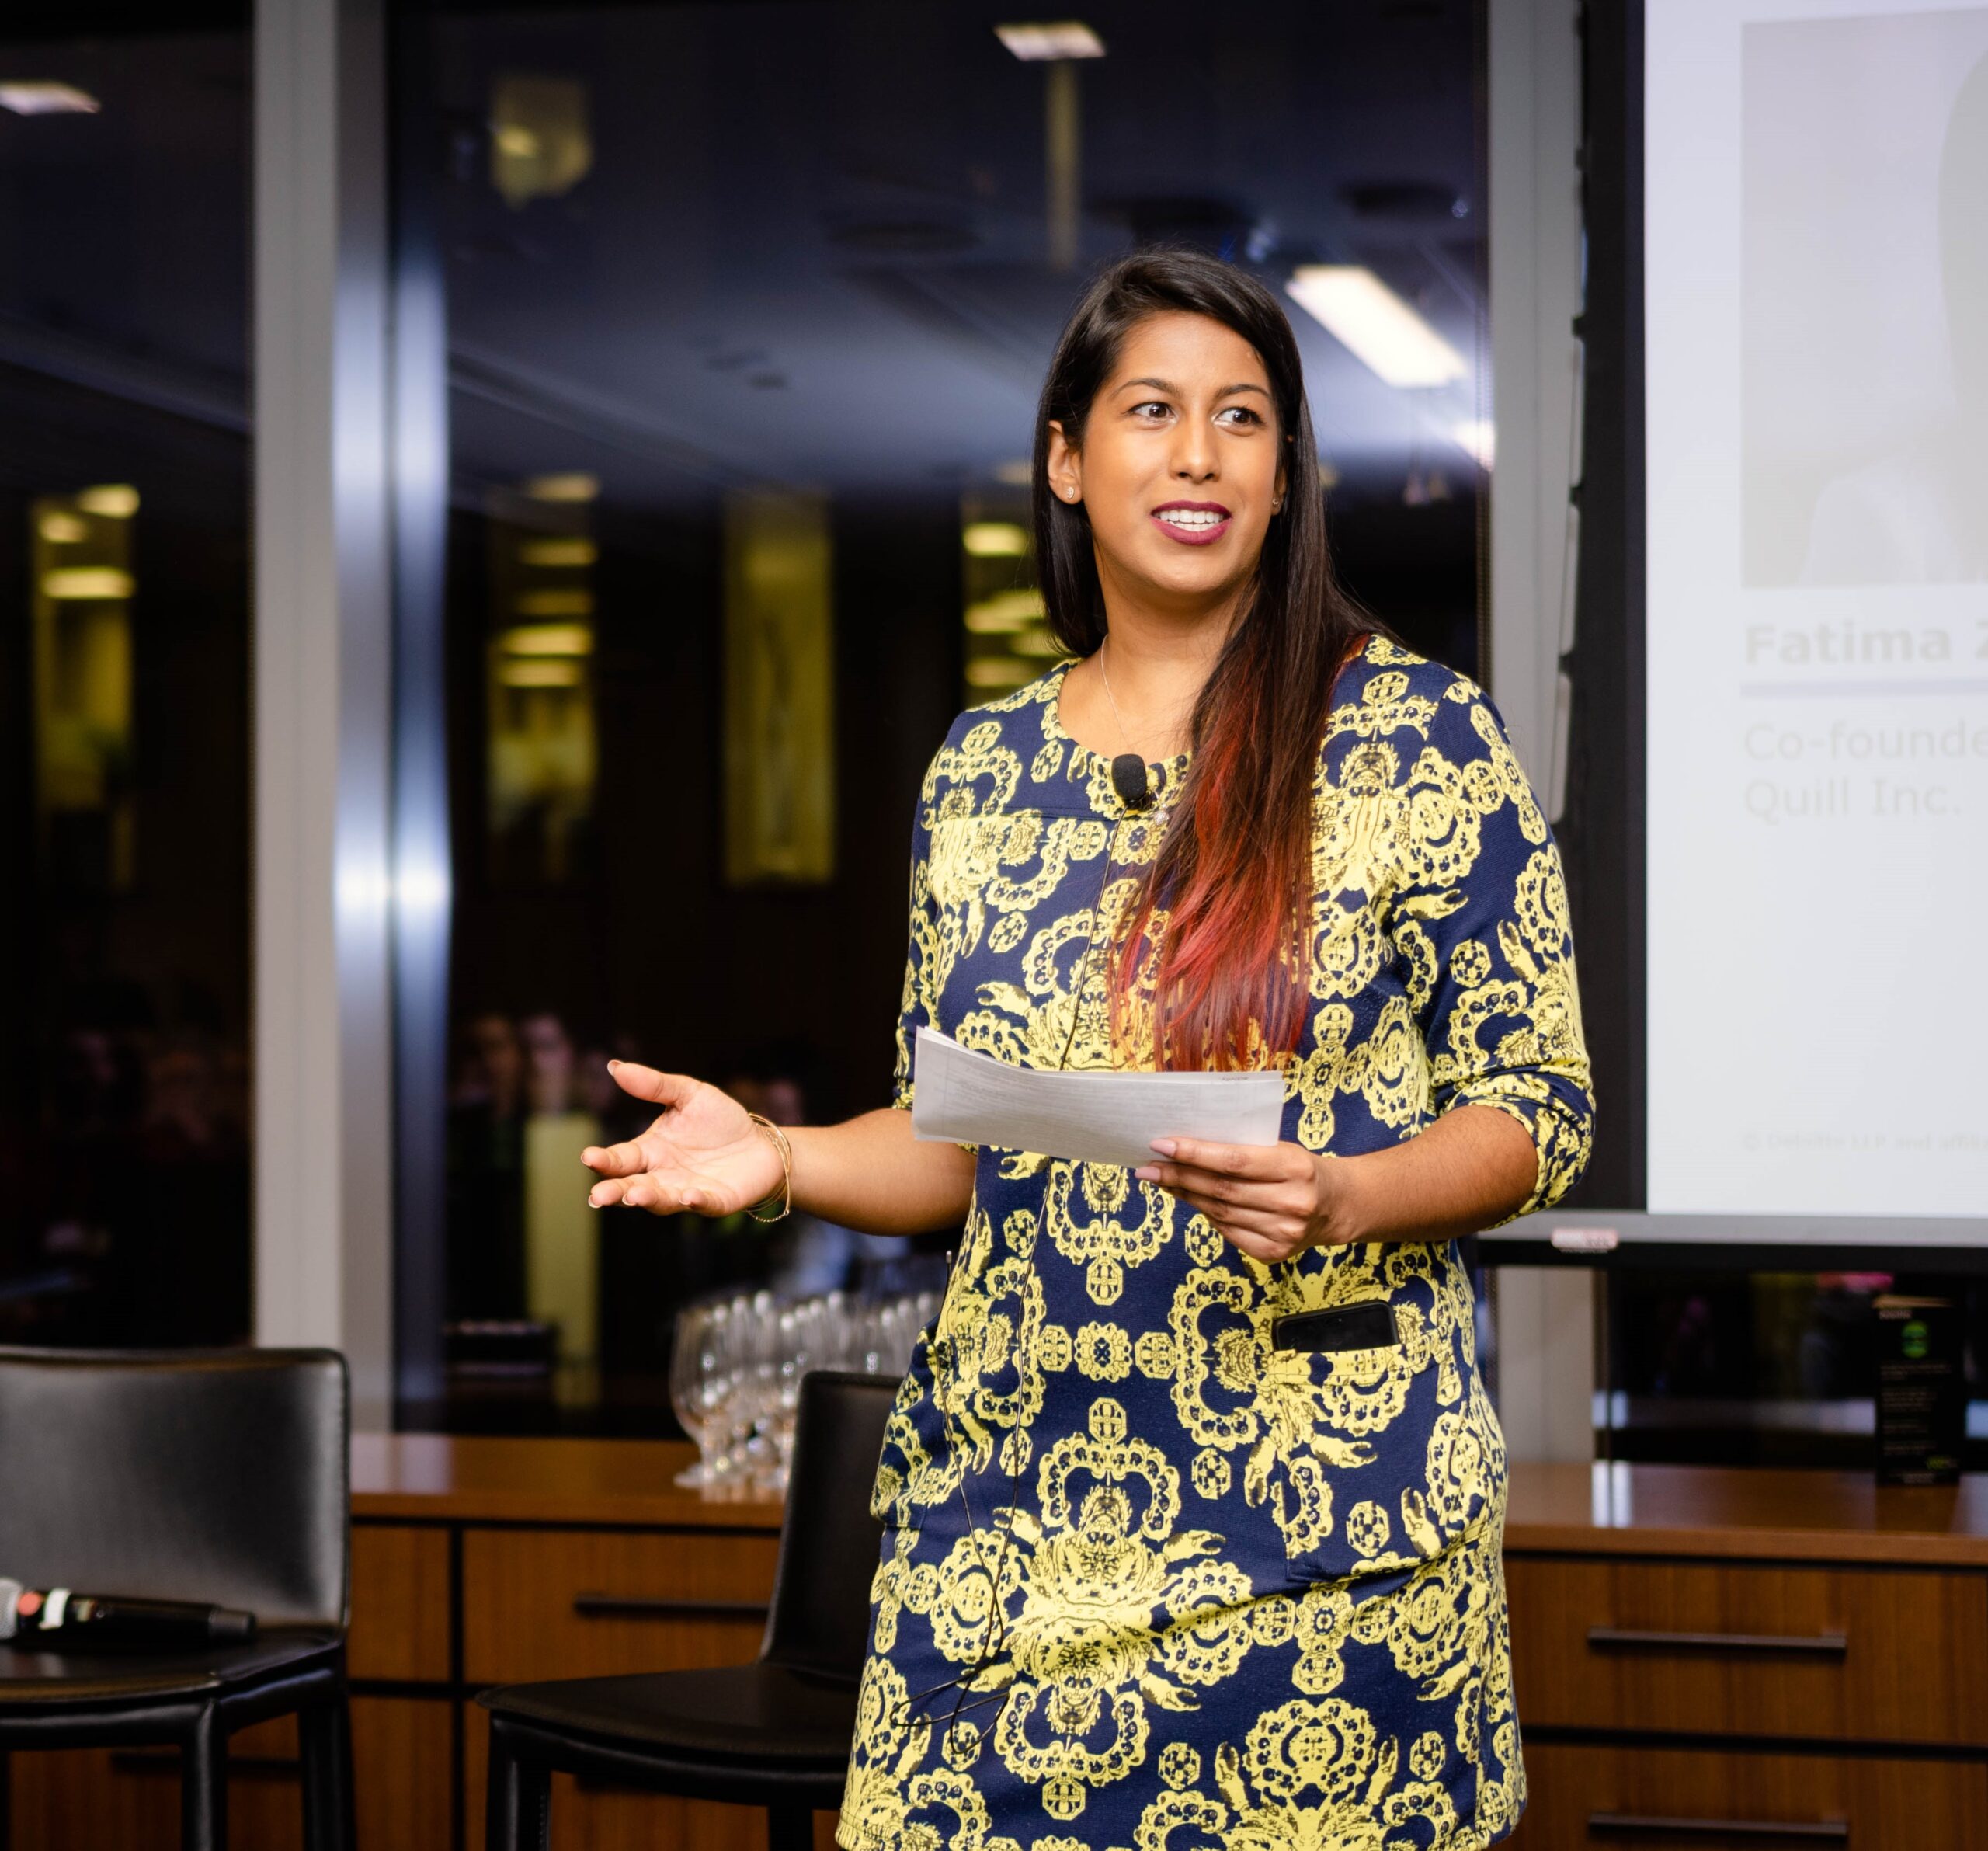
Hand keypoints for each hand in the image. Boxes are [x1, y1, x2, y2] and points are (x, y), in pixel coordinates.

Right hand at [581, 1063, 783, 1215]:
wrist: (761, 1143)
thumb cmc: (719, 1121)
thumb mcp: (688, 1094)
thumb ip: (654, 1085)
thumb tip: (615, 1066)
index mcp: (650, 1151)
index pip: (621, 1159)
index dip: (604, 1161)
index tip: (588, 1157)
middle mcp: (663, 1176)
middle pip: (632, 1187)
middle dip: (615, 1192)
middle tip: (597, 1197)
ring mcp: (687, 1191)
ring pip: (662, 1200)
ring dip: (648, 1199)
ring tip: (635, 1196)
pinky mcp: (716, 1200)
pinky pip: (703, 1203)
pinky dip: (695, 1201)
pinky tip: (689, 1195)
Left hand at [1133, 1137, 1360, 1262]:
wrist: (1336, 1205)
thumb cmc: (1299, 1168)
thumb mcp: (1280, 1148)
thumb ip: (1242, 1150)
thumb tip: (1184, 1149)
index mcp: (1294, 1168)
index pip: (1232, 1161)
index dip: (1193, 1153)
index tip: (1160, 1145)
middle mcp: (1291, 1203)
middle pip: (1220, 1190)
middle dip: (1179, 1176)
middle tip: (1148, 1166)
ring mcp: (1283, 1234)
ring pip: (1219, 1213)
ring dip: (1185, 1195)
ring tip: (1161, 1180)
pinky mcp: (1274, 1254)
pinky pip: (1227, 1232)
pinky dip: (1206, 1215)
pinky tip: (1191, 1200)